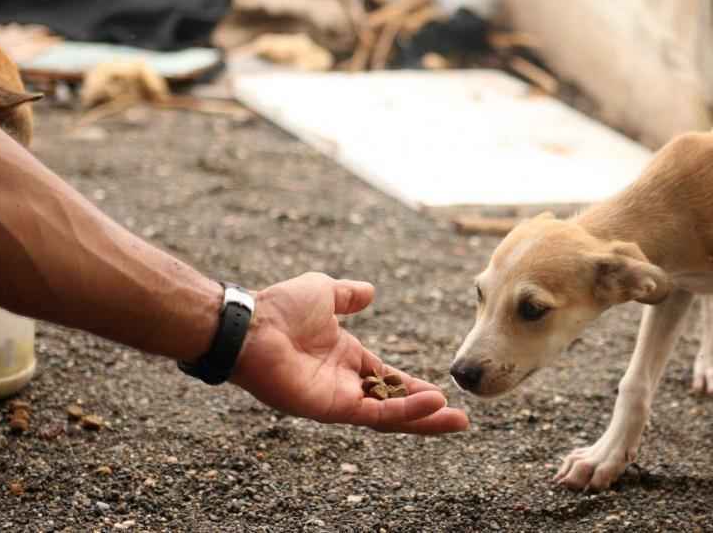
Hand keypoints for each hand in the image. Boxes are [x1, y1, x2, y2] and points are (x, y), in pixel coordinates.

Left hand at [230, 272, 468, 433]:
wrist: (252, 324)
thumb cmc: (280, 307)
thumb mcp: (324, 292)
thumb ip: (347, 296)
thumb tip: (370, 292)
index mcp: (345, 359)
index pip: (388, 379)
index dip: (415, 387)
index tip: (443, 393)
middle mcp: (343, 383)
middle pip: (394, 405)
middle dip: (427, 413)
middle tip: (460, 420)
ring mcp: (338, 399)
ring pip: (389, 416)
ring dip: (423, 418)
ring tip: (456, 420)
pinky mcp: (331, 408)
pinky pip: (375, 413)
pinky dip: (404, 411)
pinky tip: (432, 404)